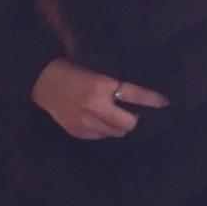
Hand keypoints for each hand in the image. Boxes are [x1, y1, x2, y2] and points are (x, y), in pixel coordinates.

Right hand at [31, 57, 170, 140]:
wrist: (41, 81)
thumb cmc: (71, 70)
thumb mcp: (95, 72)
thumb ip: (113, 85)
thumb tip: (134, 98)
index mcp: (102, 85)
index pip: (135, 95)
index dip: (152, 99)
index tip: (165, 102)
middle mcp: (96, 106)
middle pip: (129, 123)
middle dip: (133, 118)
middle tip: (130, 112)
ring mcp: (87, 122)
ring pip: (117, 133)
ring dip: (119, 125)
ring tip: (111, 115)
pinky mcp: (79, 132)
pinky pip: (102, 136)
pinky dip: (104, 129)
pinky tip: (96, 119)